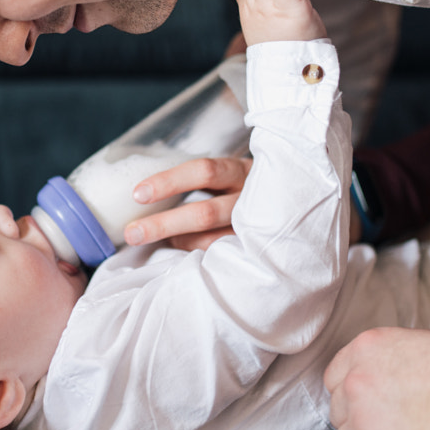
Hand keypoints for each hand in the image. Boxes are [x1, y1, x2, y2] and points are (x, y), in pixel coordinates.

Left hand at [124, 156, 252, 249]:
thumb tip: (145, 193)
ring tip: (156, 243)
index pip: (204, 171)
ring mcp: (259, 228)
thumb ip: (200, 181)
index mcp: (240, 171)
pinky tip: (183, 252)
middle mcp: (252, 198)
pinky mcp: (260, 251)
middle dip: (164, 224)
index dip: (169, 182)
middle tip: (133, 233)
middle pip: (205, 213)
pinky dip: (198, 255)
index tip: (138, 194)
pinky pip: (224, 258)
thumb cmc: (246, 189)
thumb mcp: (229, 175)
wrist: (296, 204)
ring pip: (214, 241)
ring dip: (180, 244)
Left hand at [324, 328, 429, 429]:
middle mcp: (358, 385)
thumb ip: (395, 365)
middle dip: (367, 428)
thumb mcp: (429, 347)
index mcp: (367, 350)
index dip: (360, 400)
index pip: (337, 381)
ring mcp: (367, 428)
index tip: (382, 410)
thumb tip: (389, 386)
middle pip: (341, 418)